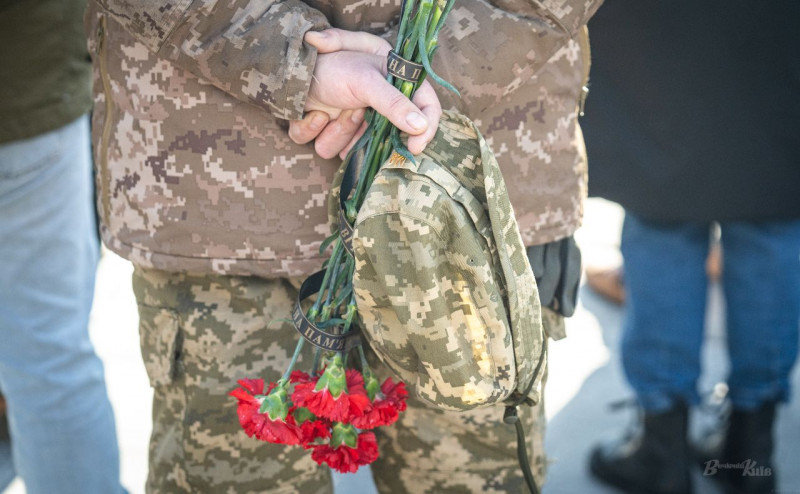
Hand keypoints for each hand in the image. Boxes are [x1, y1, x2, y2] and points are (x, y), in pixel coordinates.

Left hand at [289, 29, 441, 158]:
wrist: (293, 68)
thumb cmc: (333, 66)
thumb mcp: (367, 82)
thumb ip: (394, 103)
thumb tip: (421, 127)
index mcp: (394, 88)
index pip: (427, 111)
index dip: (425, 132)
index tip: (414, 148)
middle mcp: (375, 108)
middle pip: (385, 140)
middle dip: (362, 131)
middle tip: (353, 112)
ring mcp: (351, 122)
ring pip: (350, 150)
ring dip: (338, 132)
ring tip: (332, 108)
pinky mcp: (326, 131)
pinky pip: (323, 147)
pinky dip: (315, 130)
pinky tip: (314, 112)